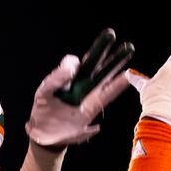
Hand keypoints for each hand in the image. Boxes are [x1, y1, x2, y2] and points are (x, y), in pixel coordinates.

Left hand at [26, 29, 131, 146]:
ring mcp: (86, 96)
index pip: (77, 63)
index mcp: (65, 80)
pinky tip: (126, 76)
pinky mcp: (91, 109)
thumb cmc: (42, 111)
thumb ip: (54, 79)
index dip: (77, 59)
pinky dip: (116, 86)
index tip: (77, 63)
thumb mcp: (43, 93)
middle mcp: (78, 86)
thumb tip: (73, 66)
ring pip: (103, 77)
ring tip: (127, 50)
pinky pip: (105, 95)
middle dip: (103, 50)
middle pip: (93, 65)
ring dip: (115, 65)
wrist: (44, 136)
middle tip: (112, 34)